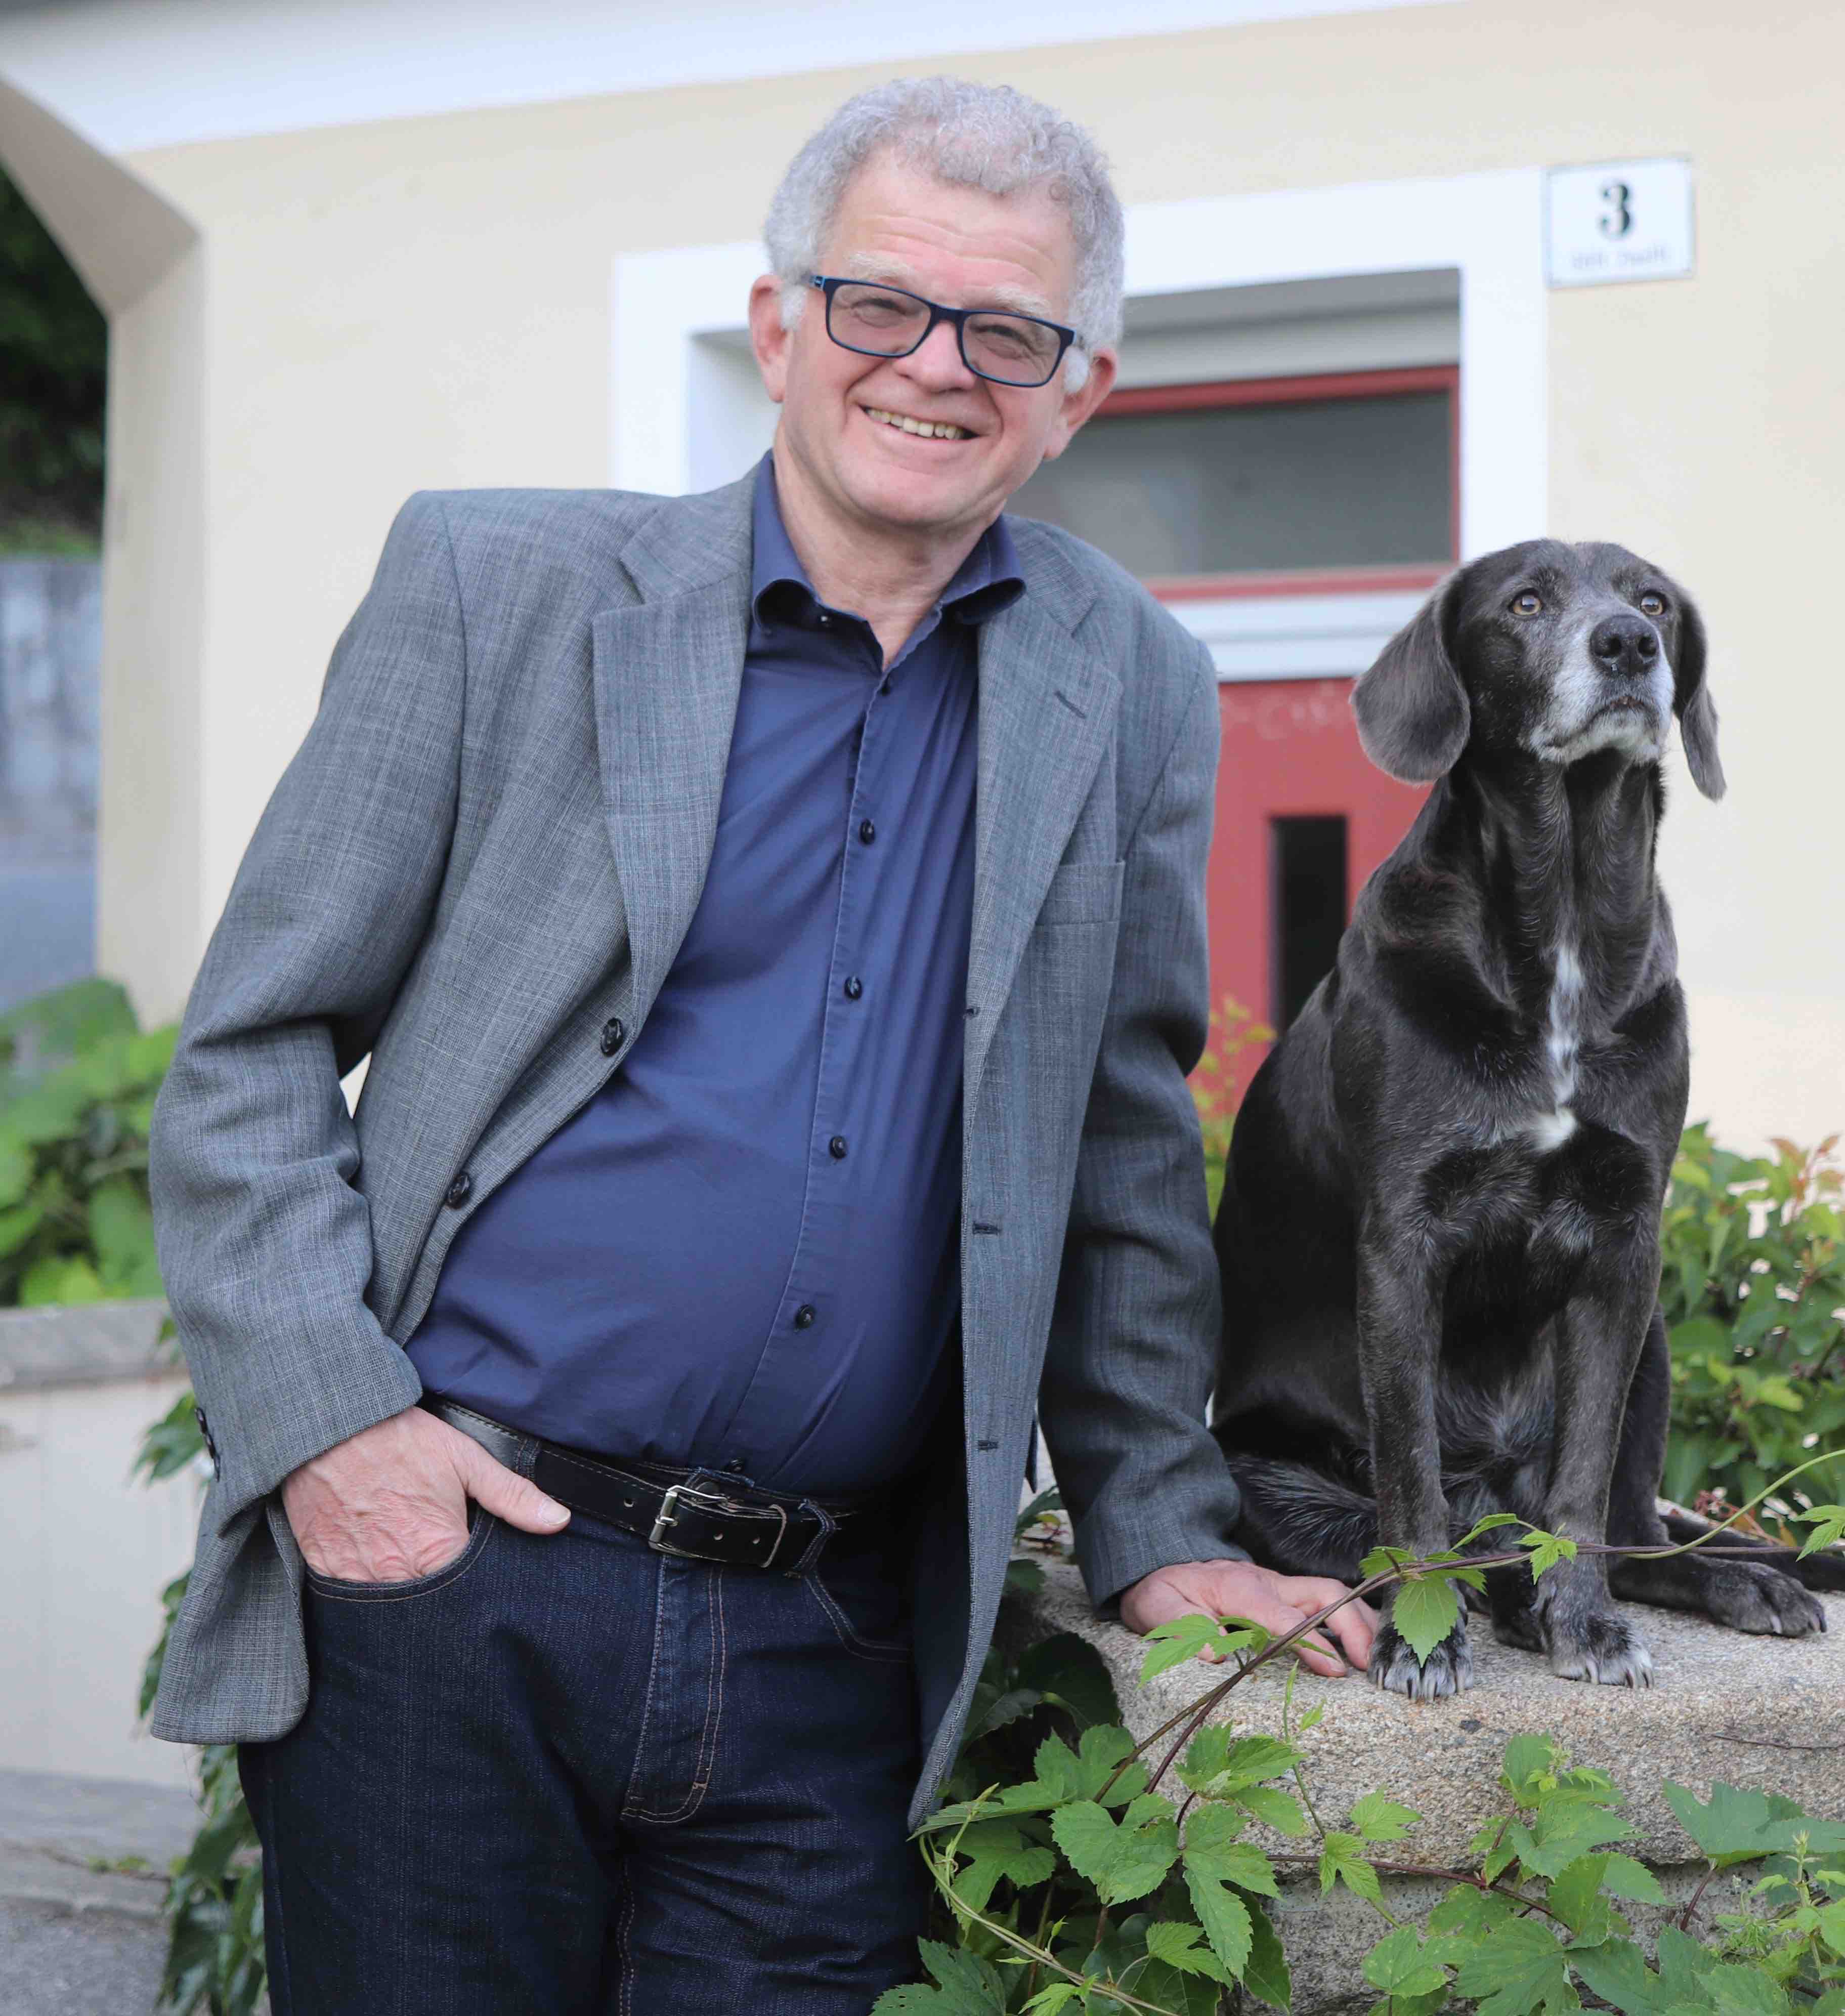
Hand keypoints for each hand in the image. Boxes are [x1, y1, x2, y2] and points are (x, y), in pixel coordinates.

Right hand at [281, 1405, 569, 1582]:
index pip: (469, 1598)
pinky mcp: (324, 1568)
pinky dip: (366, 1587)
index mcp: (436, 1552)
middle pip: (428, 1610)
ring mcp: (355, 1576)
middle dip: (441, 1603)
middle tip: (445, 1576)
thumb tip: (558, 1521)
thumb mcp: (466, 1459)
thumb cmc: (401, 1439)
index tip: (482, 1583)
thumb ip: (513, 1497)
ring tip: (410, 1570)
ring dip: (403, 1596)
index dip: (479, 1592)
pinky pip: (349, 1596)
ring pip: (388, 1608)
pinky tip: (376, 1566)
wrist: (329, 1425)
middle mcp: (395, 1575)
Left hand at [1120, 1559, 1376, 1677]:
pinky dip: (1351, 1620)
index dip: (1311, 1642)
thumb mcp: (1160, 1610)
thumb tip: (1213, 1654)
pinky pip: (1325, 1603)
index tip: (1334, 1670)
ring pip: (1332, 1594)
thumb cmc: (1165, 1594)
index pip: (1284, 1616)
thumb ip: (1183, 1629)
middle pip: (1323, 1593)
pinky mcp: (1285, 1596)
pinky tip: (1366, 1645)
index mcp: (1240, 1589)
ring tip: (1378, 1660)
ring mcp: (1280, 1587)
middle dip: (1352, 1625)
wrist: (1163, 1569)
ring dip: (1359, 1622)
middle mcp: (1267, 1583)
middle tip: (1370, 1666)